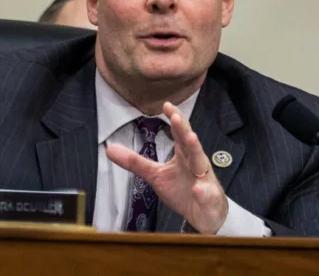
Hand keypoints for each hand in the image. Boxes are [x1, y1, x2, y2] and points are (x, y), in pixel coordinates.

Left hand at [106, 102, 227, 234]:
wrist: (205, 214)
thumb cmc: (183, 190)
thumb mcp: (155, 175)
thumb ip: (135, 162)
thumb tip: (109, 149)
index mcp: (183, 155)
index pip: (179, 133)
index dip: (174, 119)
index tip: (166, 104)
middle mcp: (195, 162)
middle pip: (189, 142)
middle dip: (184, 129)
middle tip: (176, 115)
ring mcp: (204, 179)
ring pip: (200, 162)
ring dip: (196, 150)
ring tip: (191, 137)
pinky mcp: (209, 197)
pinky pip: (206, 194)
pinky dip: (202, 191)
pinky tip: (198, 189)